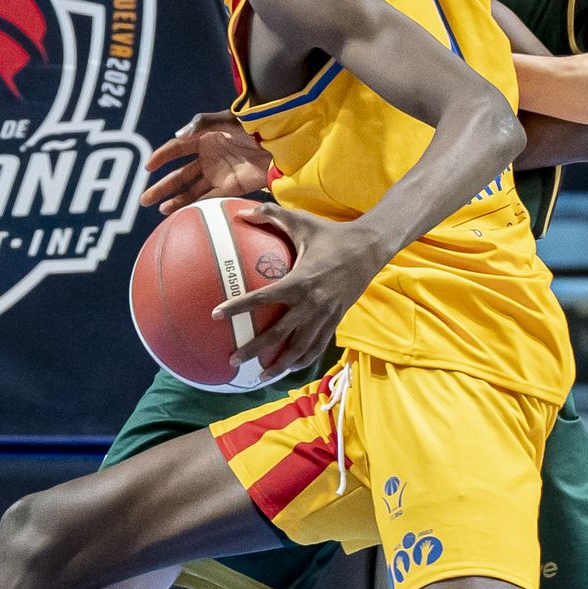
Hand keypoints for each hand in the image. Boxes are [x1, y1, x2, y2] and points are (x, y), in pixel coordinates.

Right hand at [140, 111, 272, 214]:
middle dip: (162, 187)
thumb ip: (203, 124)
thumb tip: (178, 136)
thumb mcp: (228, 119)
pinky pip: (208, 199)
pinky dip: (195, 206)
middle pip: (179, 175)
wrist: (280, 144)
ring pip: (190, 190)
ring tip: (159, 210)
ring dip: (175, 200)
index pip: (177, 149)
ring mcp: (217, 174)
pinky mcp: (229, 187)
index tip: (148, 167)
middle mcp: (207, 158)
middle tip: (143, 199)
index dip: (161, 157)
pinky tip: (182, 213)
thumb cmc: (254, 126)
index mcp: (204, 138)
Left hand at [212, 201, 382, 378]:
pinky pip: (317, 346)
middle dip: (254, 349)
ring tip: (259, 376)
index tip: (216, 314)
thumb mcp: (302, 222)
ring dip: (279, 365)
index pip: (263, 298)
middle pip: (278, 334)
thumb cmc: (332, 234)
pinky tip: (288, 368)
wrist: (370, 249)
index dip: (238, 306)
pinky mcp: (336, 321)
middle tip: (233, 359)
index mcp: (300, 280)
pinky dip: (302, 360)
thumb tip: (241, 212)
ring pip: (299, 348)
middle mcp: (312, 303)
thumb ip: (271, 215)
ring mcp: (325, 315)